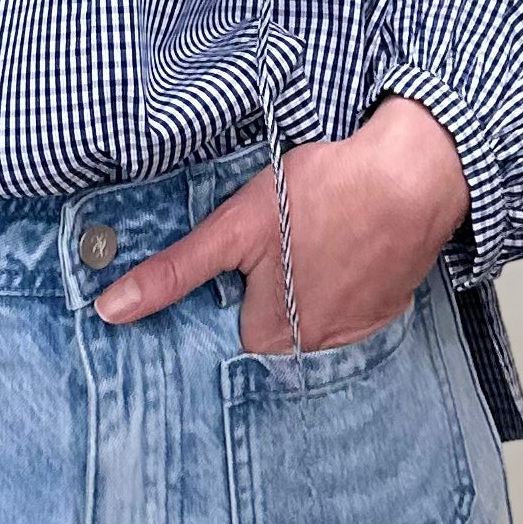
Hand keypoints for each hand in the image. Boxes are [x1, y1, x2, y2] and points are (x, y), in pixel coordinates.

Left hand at [94, 95, 469, 354]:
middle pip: (272, 326)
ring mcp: (360, 329)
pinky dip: (348, 281)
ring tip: (315, 237)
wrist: (413, 176)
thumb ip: (175, 272)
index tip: (239, 262)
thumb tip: (109, 311)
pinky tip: (348, 244)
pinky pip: (353, 306)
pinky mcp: (391, 307)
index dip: (229, 292)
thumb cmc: (323, 194)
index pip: (229, 330)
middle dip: (270, 289)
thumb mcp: (235, 226)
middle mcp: (317, 347)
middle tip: (281, 239)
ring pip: (313, 316)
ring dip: (310, 285)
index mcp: (271, 334)